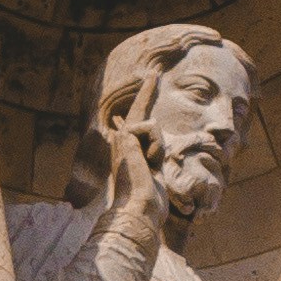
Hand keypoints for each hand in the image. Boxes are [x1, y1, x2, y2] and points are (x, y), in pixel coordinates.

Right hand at [94, 94, 165, 245]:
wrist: (138, 207)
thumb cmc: (148, 198)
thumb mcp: (155, 172)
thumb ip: (154, 155)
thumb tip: (154, 148)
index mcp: (128, 151)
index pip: (132, 124)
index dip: (139, 106)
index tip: (141, 93)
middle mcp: (122, 142)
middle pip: (137, 110)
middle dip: (146, 91)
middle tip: (154, 73)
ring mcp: (122, 138)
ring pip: (152, 125)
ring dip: (159, 147)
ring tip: (150, 165)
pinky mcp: (125, 135)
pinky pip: (151, 127)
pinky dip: (156, 146)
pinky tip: (147, 161)